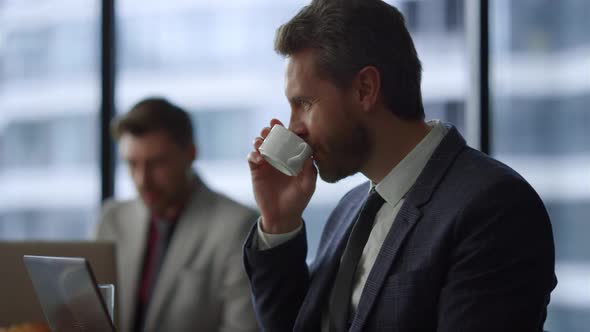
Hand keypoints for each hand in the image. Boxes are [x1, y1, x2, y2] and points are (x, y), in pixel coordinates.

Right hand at [248, 119, 316, 233]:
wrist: (282, 216)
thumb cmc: (298, 200)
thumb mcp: (307, 186)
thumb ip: (309, 171)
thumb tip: (309, 154)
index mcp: (294, 156)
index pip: (294, 139)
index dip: (296, 130)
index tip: (299, 128)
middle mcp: (280, 156)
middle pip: (275, 136)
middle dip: (274, 129)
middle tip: (273, 125)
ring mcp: (267, 161)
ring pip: (261, 142)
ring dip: (261, 138)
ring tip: (263, 141)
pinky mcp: (256, 169)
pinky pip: (252, 156)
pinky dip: (254, 154)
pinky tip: (259, 158)